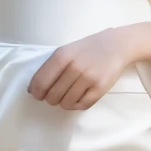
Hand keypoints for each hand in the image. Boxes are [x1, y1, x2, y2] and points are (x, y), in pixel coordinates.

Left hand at [27, 21, 150, 110]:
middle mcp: (74, 67)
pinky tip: (79, 97)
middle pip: (52, 97)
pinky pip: (82, 105)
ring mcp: (88, 78)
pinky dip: (77, 105)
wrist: (116, 45)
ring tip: (70, 94)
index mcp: (61, 56)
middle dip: (52, 99)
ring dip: (65, 102)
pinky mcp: (100, 88)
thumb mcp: (66, 50)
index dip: (36, 93)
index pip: (40, 83)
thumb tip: (33, 89)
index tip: (39, 95)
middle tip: (57, 94)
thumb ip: (50, 67)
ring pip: (66, 103)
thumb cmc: (87, 48)